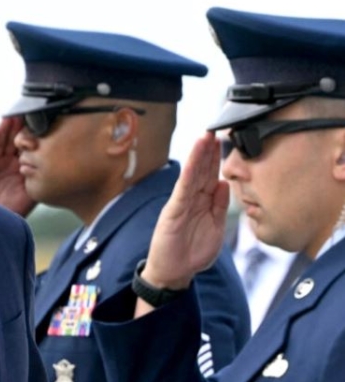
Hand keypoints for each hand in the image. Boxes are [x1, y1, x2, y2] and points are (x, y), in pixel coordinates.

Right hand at [0, 117, 36, 216]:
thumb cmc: (10, 213)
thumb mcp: (30, 195)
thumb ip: (40, 180)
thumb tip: (56, 167)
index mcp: (20, 167)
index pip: (27, 146)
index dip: (32, 135)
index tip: (40, 121)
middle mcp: (7, 162)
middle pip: (13, 140)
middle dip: (18, 127)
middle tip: (25, 111)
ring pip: (0, 142)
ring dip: (4, 130)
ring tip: (10, 117)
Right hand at [141, 132, 229, 289]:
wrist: (173, 272)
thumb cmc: (192, 252)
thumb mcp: (215, 229)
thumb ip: (219, 206)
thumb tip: (224, 184)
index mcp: (202, 202)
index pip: (210, 175)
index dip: (217, 158)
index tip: (226, 140)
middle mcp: (191, 199)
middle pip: (201, 169)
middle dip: (208, 149)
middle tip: (217, 128)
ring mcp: (181, 203)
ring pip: (192, 174)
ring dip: (198, 155)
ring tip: (205, 136)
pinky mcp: (173, 210)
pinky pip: (183, 188)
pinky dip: (188, 172)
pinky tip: (194, 160)